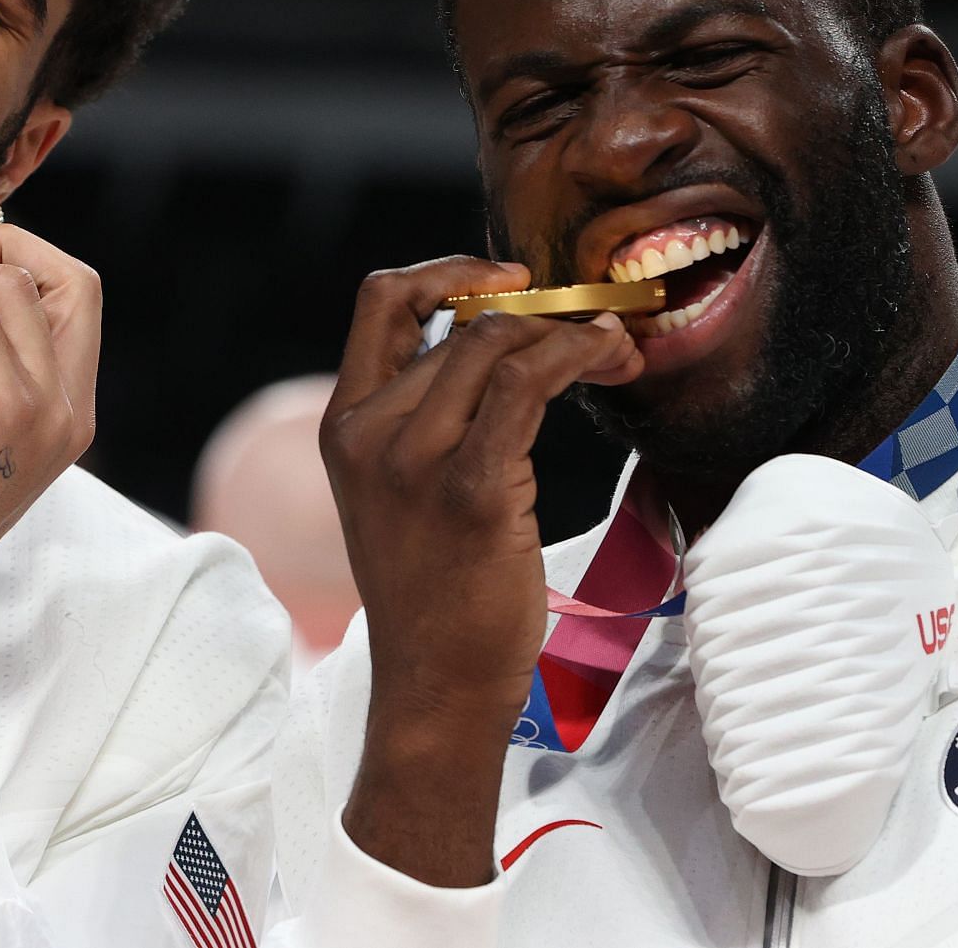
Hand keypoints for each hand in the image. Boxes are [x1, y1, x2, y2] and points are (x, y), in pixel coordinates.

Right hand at [320, 256, 640, 883]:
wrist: (435, 685)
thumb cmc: (433, 592)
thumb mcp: (395, 492)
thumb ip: (422, 420)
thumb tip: (496, 346)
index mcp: (343, 425)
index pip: (381, 300)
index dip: (449, 271)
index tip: (510, 281)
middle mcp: (368, 434)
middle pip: (462, 323)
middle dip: (543, 311)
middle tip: (597, 329)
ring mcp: (415, 462)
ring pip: (496, 343)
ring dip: (571, 332)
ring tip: (614, 350)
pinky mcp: (472, 491)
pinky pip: (527, 384)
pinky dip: (578, 354)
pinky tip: (609, 361)